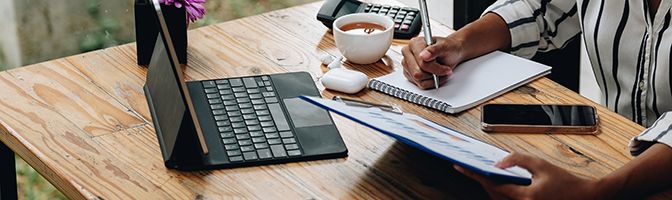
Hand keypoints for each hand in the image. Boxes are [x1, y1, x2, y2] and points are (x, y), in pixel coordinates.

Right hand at [401, 36, 464, 88]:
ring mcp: (407, 64)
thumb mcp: (445, 46)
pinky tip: (436, 75)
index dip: (436, 68)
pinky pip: (420, 84)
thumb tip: (423, 56)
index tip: (447, 69)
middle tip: (445, 70)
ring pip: (418, 80)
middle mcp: (408, 53)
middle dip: (434, 74)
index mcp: (414, 44)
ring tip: (441, 72)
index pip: (421, 63)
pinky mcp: (410, 74)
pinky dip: (431, 82)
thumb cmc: (448, 48)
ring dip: (433, 79)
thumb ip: (434, 50)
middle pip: (417, 73)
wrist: (450, 53)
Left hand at [454, 153, 600, 199]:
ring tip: (483, 173)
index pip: (492, 185)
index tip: (461, 167)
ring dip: (491, 187)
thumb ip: (518, 161)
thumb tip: (498, 163)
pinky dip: (501, 192)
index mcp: (525, 197)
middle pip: (492, 195)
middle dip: (482, 181)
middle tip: (471, 168)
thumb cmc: (566, 182)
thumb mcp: (541, 165)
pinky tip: (499, 181)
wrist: (587, 197)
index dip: (475, 175)